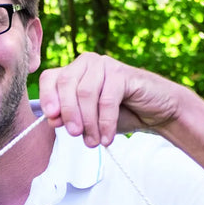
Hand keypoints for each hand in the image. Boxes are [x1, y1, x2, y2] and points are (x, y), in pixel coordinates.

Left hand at [38, 52, 181, 146]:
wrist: (155, 112)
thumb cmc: (119, 114)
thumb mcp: (88, 119)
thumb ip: (69, 118)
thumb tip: (52, 119)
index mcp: (74, 71)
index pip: (50, 78)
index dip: (47, 97)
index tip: (52, 119)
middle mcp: (87, 63)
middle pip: (66, 84)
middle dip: (68, 113)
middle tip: (75, 135)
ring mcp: (105, 65)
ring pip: (85, 93)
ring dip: (88, 122)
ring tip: (93, 141)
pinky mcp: (123, 73)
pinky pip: (106, 100)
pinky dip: (105, 122)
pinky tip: (107, 138)